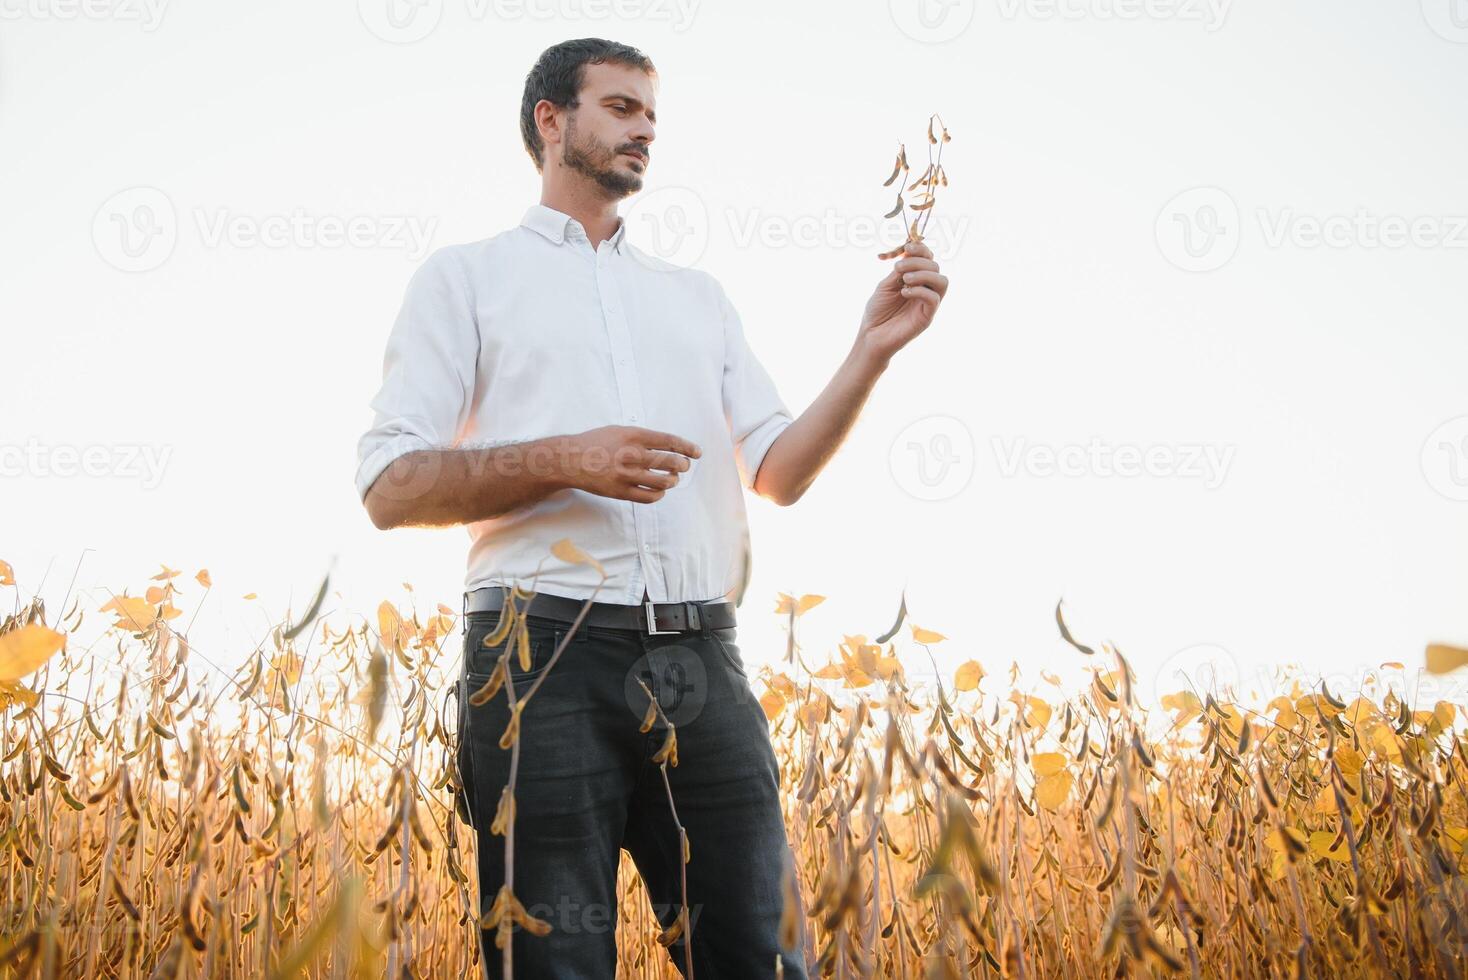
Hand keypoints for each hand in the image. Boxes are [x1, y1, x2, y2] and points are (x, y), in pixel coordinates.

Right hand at [563, 426, 700, 503]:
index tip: (697, 452)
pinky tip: (659, 490)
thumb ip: (643, 437)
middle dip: (683, 465)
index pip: (670, 441)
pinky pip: (649, 497)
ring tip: (672, 478)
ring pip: (664, 482)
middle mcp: (631, 455)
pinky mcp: (621, 492)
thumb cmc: (596, 443)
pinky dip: (660, 494)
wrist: (570, 460)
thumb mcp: (620, 430)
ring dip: (673, 481)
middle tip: (684, 466)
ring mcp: (626, 475)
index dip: (687, 447)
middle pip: (671, 463)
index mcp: (633, 435)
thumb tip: (670, 445)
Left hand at [856, 239, 949, 363]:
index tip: (906, 246)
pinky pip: (934, 299)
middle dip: (917, 261)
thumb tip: (910, 250)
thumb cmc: (877, 311)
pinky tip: (904, 293)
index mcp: (917, 280)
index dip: (921, 248)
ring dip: (923, 274)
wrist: (871, 335)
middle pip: (935, 267)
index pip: (928, 259)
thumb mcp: (886, 285)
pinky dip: (920, 291)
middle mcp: (925, 290)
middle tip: (898, 267)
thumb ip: (899, 270)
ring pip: (942, 281)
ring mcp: (927, 304)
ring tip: (905, 279)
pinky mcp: (927, 317)